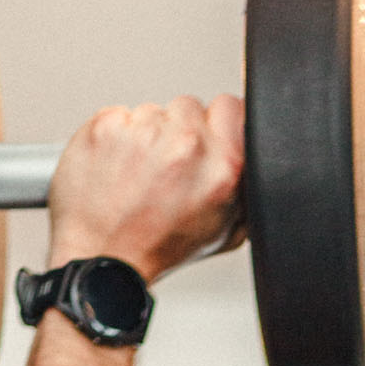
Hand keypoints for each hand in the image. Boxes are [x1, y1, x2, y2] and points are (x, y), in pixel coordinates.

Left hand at [46, 93, 245, 282]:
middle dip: (180, 132)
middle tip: (167, 170)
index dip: (217, 123)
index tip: (205, 141)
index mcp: (223, 167)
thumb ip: (247, 188)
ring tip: (139, 174)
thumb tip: (259, 161)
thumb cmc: (161, 248)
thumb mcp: (226, 231)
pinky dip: (117, 137)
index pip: (229, 106)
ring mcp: (143, 133)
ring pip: (153, 111)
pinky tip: (117, 167)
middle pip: (189, 107)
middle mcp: (185, 145)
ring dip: (147, 136)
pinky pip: (119, 115)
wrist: (105, 258)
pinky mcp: (106, 127)